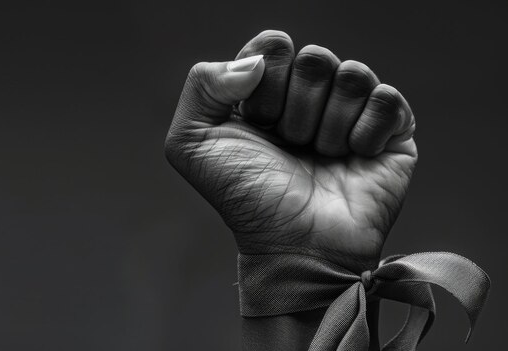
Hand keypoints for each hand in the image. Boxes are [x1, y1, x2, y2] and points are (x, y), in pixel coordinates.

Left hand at [165, 31, 415, 272]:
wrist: (295, 245)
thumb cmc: (245, 197)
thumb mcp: (192, 143)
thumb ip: (202, 84)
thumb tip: (256, 61)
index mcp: (267, 91)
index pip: (274, 45)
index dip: (266, 82)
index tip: (258, 123)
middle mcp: (309, 97)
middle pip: (315, 57)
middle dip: (296, 110)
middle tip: (290, 146)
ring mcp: (350, 112)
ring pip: (352, 75)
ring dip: (329, 126)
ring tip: (319, 157)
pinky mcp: (391, 132)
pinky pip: (387, 98)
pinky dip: (365, 132)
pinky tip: (353, 159)